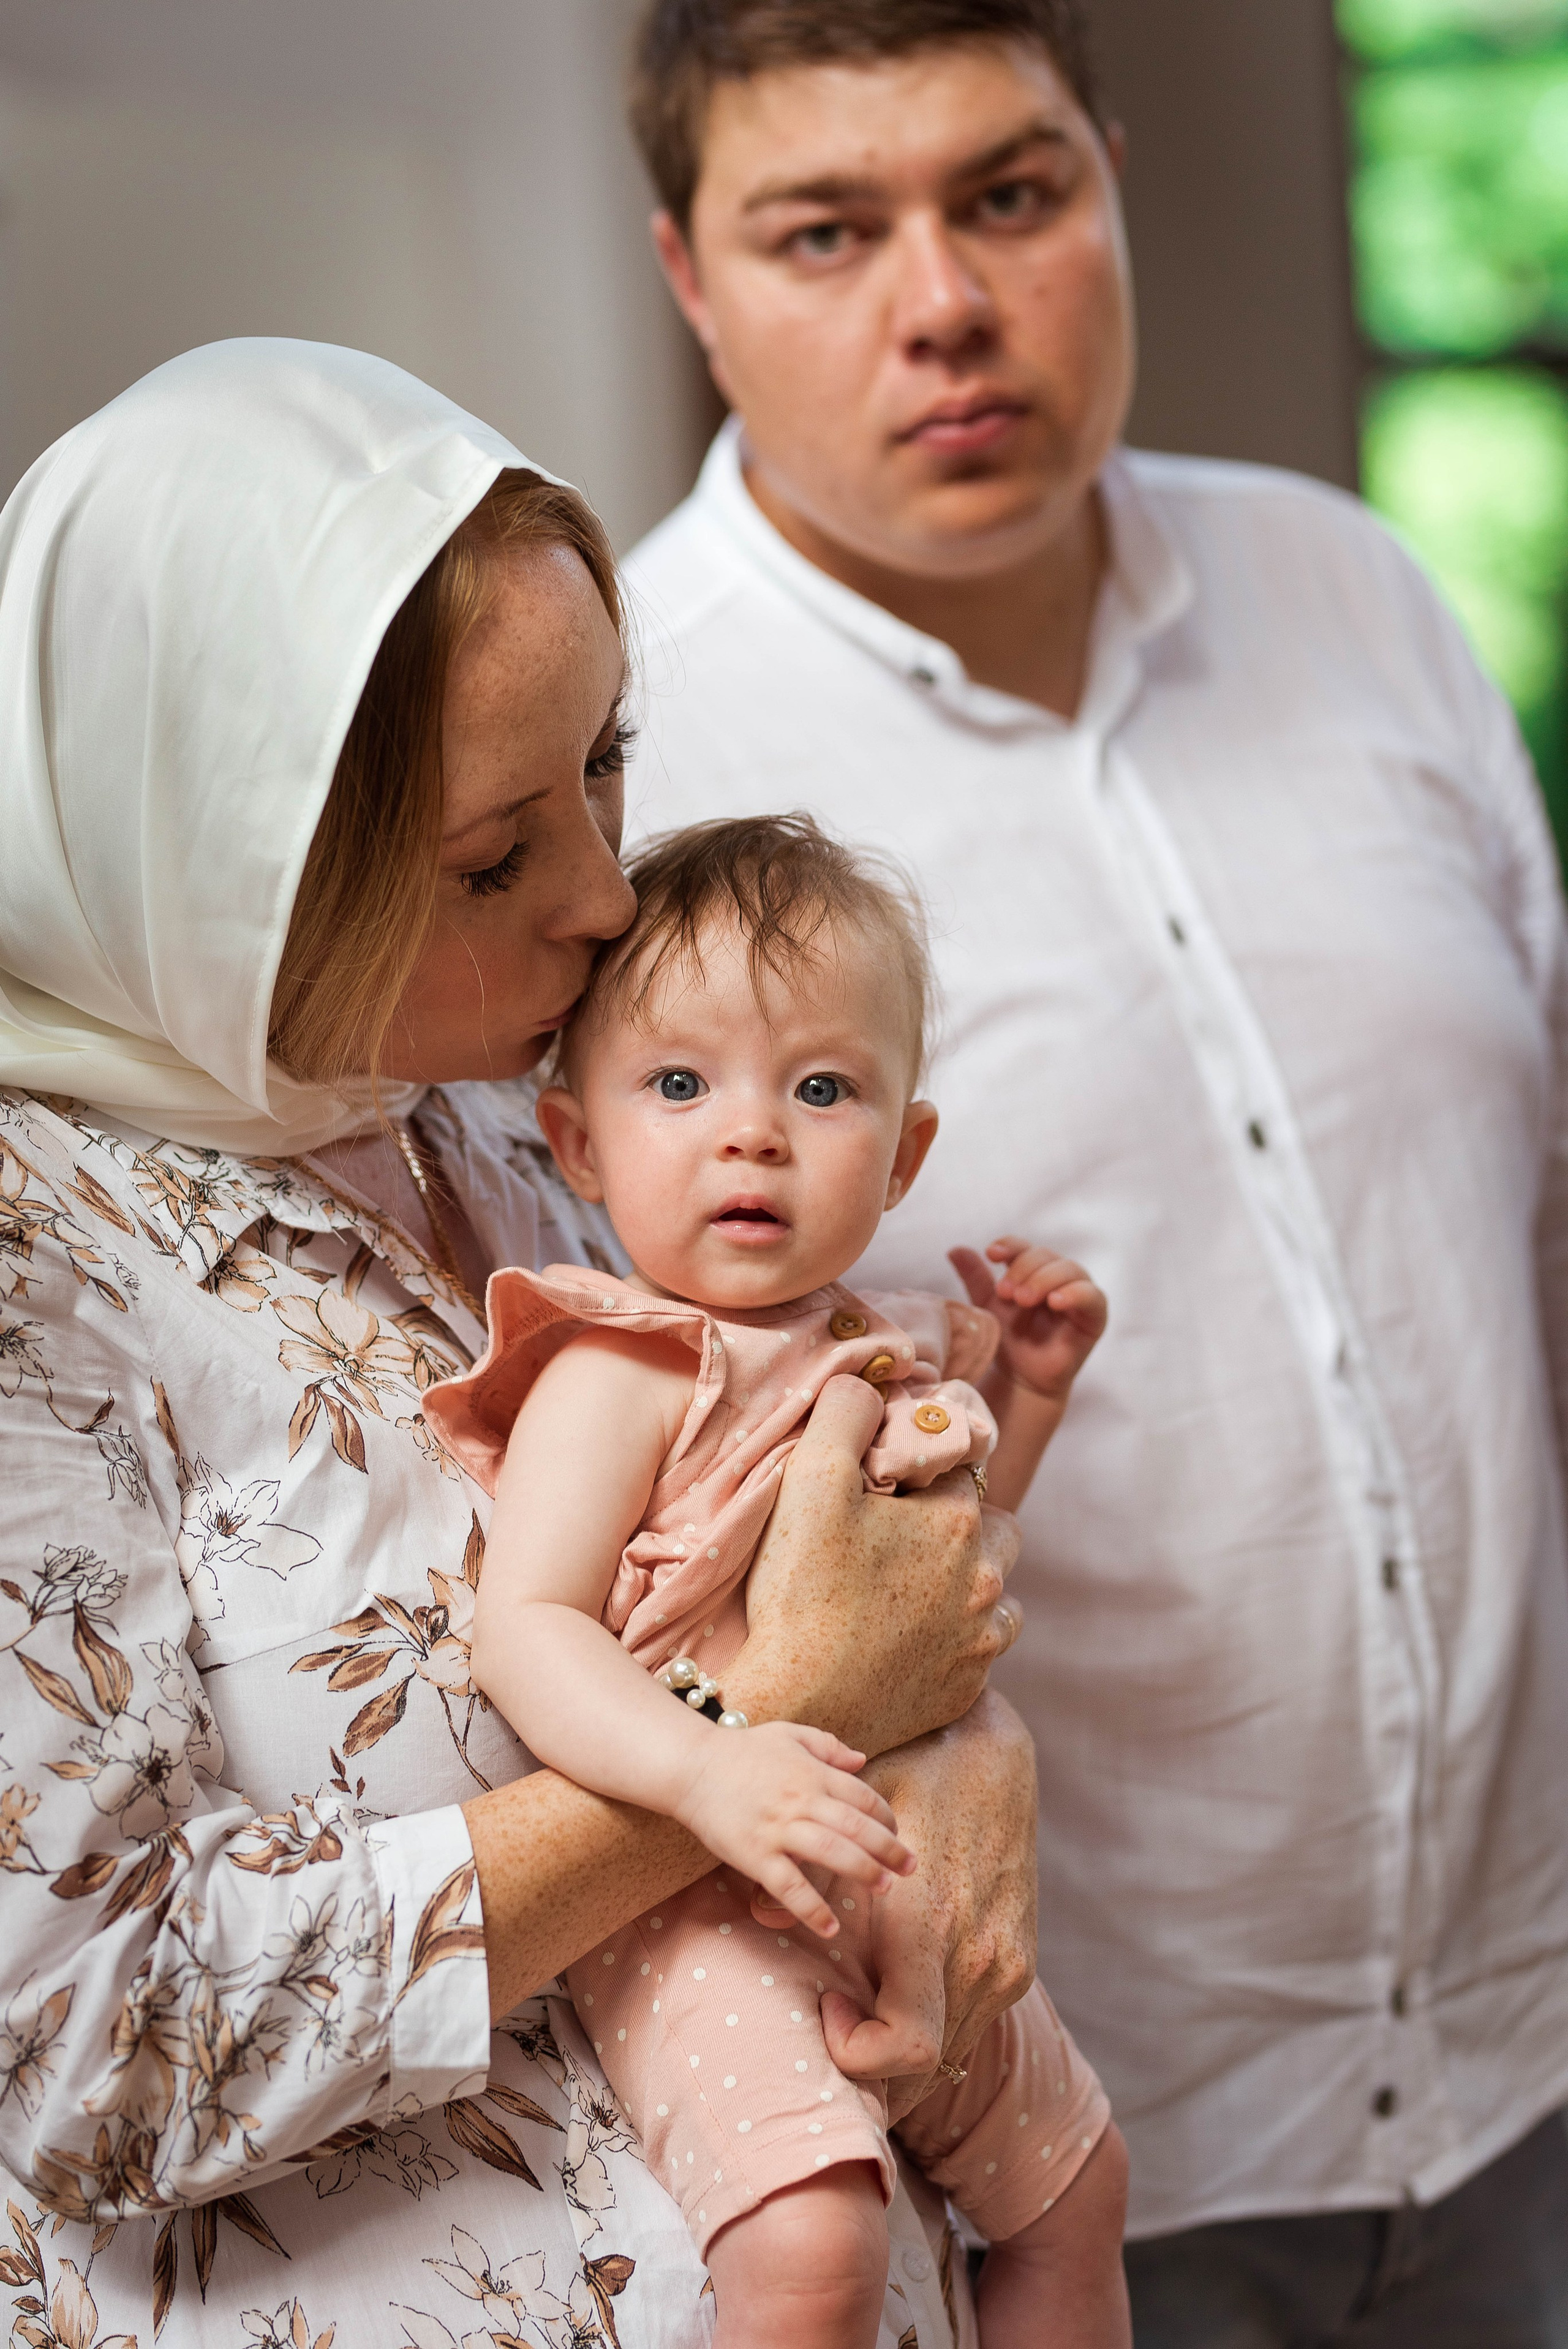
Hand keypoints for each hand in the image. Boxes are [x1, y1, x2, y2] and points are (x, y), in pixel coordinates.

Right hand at [672, 1721, 914, 1938]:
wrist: (692, 1766)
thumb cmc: (742, 1751)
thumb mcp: (789, 1735)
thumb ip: (828, 1746)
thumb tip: (863, 1761)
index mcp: (813, 1773)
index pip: (863, 1798)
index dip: (887, 1818)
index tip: (897, 1835)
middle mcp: (801, 1800)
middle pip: (857, 1827)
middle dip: (889, 1849)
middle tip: (910, 1868)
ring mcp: (778, 1829)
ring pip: (831, 1853)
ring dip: (863, 1872)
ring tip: (885, 1889)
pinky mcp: (755, 1855)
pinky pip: (789, 1886)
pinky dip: (812, 1908)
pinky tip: (831, 1927)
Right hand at [727, 1375, 1023, 1754]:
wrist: (797, 1700)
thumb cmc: (800, 1591)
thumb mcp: (810, 1478)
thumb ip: (846, 1412)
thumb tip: (871, 1385)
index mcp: (959, 1520)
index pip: (956, 1465)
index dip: (918, 1467)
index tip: (883, 1484)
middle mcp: (987, 1580)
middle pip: (994, 1528)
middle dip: (958, 1523)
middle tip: (899, 1536)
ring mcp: (982, 1640)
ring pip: (997, 1591)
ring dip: (966, 1581)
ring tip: (908, 1587)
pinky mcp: (968, 1688)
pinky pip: (980, 1647)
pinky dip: (956, 1636)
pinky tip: (910, 1636)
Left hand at [817, 1690, 1037, 2119]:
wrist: (993, 1756)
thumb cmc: (915, 1783)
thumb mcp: (851, 1824)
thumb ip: (809, 1877)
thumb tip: (759, 1913)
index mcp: (933, 1930)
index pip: (904, 2048)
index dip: (856, 2050)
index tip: (828, 2003)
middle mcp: (977, 1960)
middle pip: (923, 2066)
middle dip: (870, 2066)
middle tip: (833, 2027)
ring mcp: (1006, 1966)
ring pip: (949, 2054)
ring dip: (901, 2055)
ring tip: (858, 2022)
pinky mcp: (1019, 1964)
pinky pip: (970, 2024)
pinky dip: (933, 2028)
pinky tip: (895, 2003)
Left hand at [950, 1237, 1106, 1404]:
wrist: (1022, 1379)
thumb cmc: (1008, 1339)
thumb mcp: (988, 1306)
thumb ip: (975, 1278)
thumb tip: (954, 1249)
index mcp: (1032, 1269)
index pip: (1024, 1246)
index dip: (1010, 1245)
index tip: (992, 1254)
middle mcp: (1058, 1276)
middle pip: (1045, 1255)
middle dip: (1023, 1269)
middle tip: (1005, 1293)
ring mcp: (1079, 1293)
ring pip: (1069, 1270)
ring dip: (1044, 1279)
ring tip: (1023, 1299)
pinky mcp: (1095, 1316)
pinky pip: (1092, 1297)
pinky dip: (1075, 1294)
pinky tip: (1055, 1302)